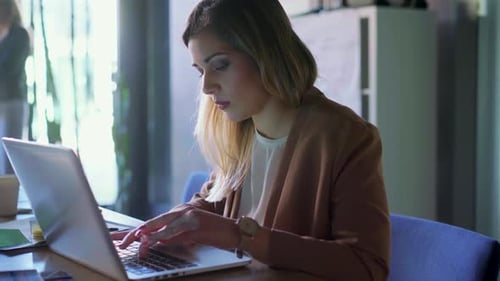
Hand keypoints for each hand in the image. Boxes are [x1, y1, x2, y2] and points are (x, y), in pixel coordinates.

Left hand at [116, 205, 239, 257]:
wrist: (235, 231)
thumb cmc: (214, 233)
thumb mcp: (190, 235)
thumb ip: (174, 236)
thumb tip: (157, 242)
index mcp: (180, 212)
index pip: (154, 221)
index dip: (136, 230)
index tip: (122, 238)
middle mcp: (182, 211)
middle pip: (153, 222)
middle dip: (134, 233)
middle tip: (120, 242)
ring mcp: (189, 217)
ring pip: (162, 226)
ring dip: (145, 235)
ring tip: (131, 242)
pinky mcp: (196, 225)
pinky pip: (175, 232)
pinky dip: (162, 237)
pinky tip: (152, 241)